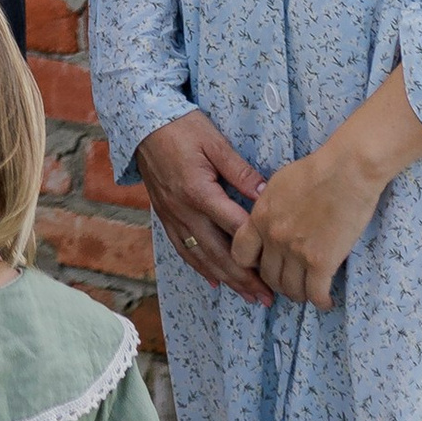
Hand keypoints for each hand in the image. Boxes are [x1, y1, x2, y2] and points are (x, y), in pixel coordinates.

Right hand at [134, 110, 270, 305]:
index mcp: (199, 192)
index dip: (258, 248)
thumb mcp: (214, 142)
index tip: (279, 263)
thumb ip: (240, 171)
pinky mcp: (164, 216)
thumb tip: (266, 195)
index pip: (235, 228)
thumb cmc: (181, 127)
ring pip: (201, 257)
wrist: (141, 122)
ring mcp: (172, 216)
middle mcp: (184, 211)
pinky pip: (183, 249)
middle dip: (244, 278)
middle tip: (267, 298)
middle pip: (218, 253)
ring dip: (226, 280)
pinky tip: (215, 280)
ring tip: (248, 296)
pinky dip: (200, 268)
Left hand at [230, 144, 380, 308]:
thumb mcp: (278, 184)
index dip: (251, 265)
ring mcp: (297, 252)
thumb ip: (268, 207)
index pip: (240, 255)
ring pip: (290, 289)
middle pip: (268, 276)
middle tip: (290, 283)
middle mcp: (274, 238)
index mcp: (260, 217)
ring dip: (299, 294)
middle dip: (278, 283)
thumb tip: (266, 220)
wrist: (347, 170)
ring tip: (308, 292)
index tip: (263, 265)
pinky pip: (315, 293)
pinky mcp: (322, 261)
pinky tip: (326, 301)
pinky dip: (321, 302)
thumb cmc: (317, 170)